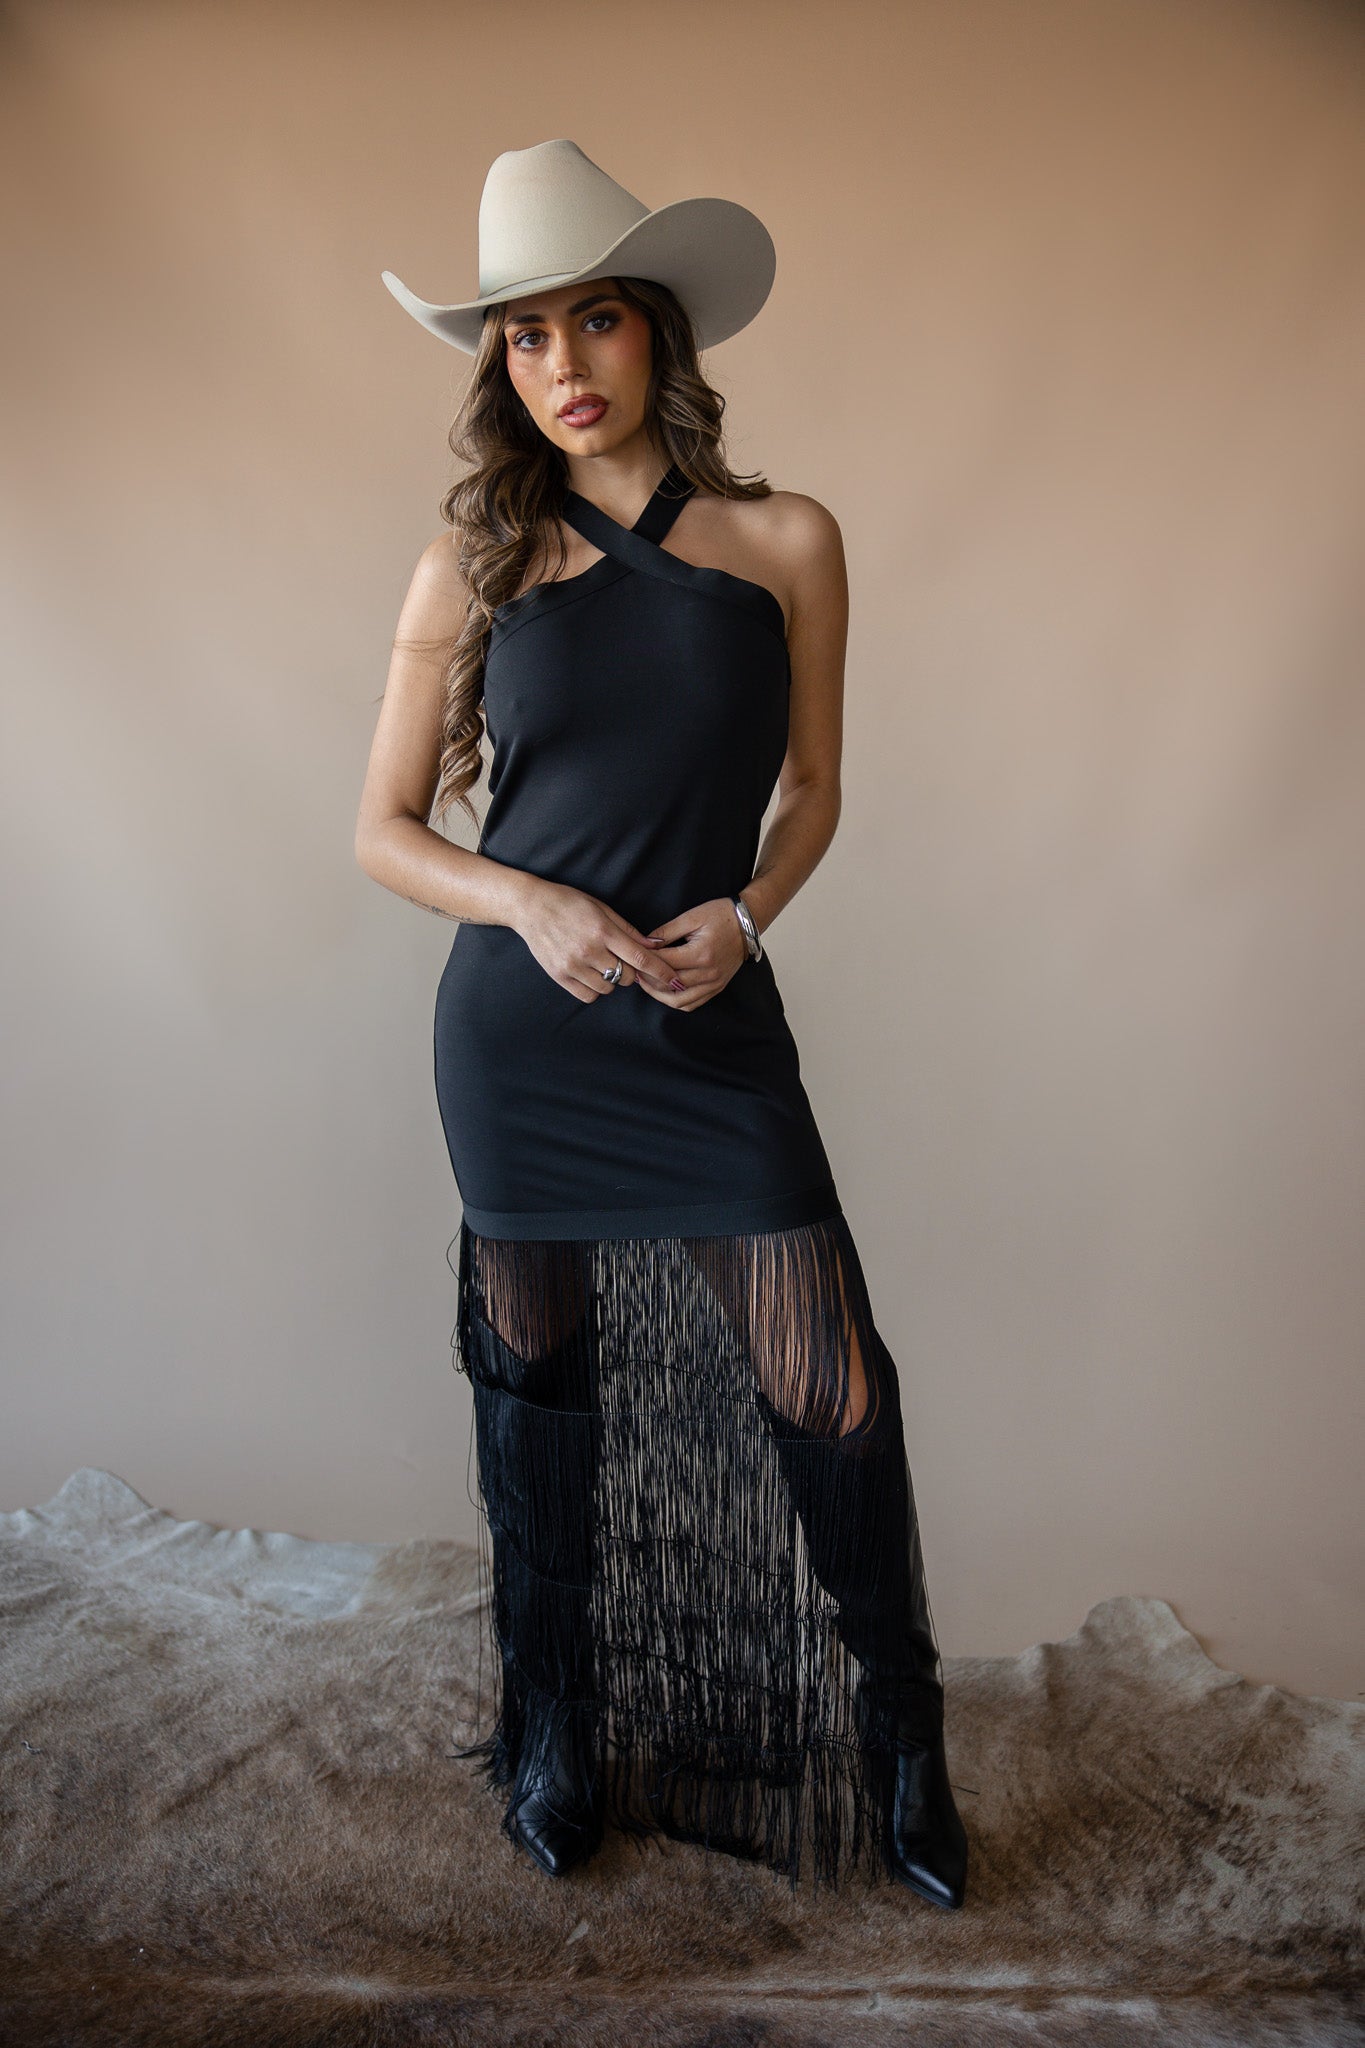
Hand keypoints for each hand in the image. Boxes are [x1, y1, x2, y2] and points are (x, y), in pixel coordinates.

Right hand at [513, 880, 666, 1003]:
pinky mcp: (559, 975)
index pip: (640, 958)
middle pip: (627, 977)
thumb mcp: (602, 909)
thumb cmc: (569, 903)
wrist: (530, 907)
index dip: (661, 971)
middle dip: (631, 971)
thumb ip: (628, 931)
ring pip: (609, 988)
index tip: (674, 979)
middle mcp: (588, 950)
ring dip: (612, 980)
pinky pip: (589, 995)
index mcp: (602, 931)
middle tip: (621, 959)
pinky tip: (590, 973)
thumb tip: (655, 946)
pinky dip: (595, 989)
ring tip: (601, 963)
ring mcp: (572, 965)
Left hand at [635, 897, 750, 1010]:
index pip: (664, 963)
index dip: (645, 961)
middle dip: (647, 979)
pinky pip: (692, 1004)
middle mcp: (708, 973)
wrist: (748, 923)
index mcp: (701, 954)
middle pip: (669, 984)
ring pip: (679, 1000)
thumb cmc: (721, 915)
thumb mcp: (691, 917)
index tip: (632, 957)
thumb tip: (645, 944)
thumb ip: (666, 932)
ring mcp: (714, 983)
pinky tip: (664, 992)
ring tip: (645, 983)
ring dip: (658, 995)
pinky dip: (676, 1001)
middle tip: (632, 971)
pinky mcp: (717, 988)